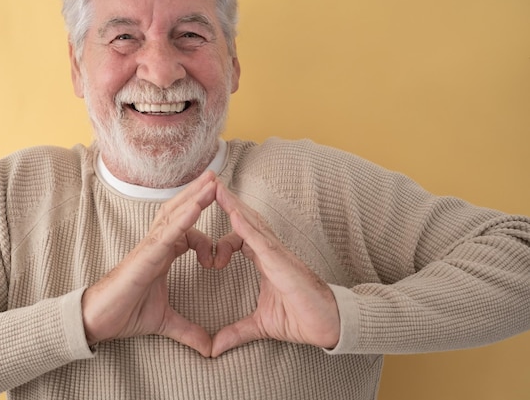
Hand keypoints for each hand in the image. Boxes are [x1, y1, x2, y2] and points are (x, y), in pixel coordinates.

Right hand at [81, 171, 216, 356]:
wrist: (99, 321)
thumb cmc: (126, 313)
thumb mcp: (166, 322)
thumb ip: (189, 331)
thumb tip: (209, 349)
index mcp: (163, 253)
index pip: (189, 234)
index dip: (206, 242)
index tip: (217, 260)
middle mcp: (157, 244)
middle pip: (181, 211)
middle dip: (199, 193)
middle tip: (217, 177)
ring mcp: (150, 246)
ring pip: (175, 215)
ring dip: (195, 196)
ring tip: (213, 180)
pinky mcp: (145, 254)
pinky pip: (168, 232)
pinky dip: (184, 217)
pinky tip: (198, 205)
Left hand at [211, 180, 340, 356]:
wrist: (327, 326)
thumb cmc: (300, 319)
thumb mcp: (260, 325)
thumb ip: (236, 333)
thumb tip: (214, 348)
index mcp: (265, 260)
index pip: (240, 238)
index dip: (222, 238)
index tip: (209, 254)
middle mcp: (270, 251)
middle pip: (245, 221)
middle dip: (227, 203)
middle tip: (206, 185)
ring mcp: (277, 253)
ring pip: (252, 222)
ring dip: (233, 205)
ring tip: (215, 188)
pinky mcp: (282, 261)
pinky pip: (261, 238)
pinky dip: (246, 225)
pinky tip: (232, 213)